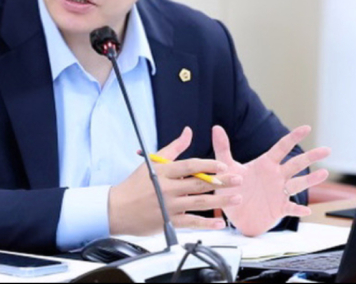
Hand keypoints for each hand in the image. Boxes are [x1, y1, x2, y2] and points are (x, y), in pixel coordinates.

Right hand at [109, 127, 242, 234]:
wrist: (116, 209)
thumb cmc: (135, 184)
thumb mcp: (153, 162)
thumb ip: (174, 148)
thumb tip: (188, 131)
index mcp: (164, 172)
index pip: (190, 166)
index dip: (208, 165)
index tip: (223, 165)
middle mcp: (168, 188)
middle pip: (199, 184)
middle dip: (221, 182)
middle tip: (238, 180)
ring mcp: (169, 206)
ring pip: (199, 203)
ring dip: (220, 201)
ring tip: (236, 198)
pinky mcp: (169, 221)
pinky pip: (191, 222)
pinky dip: (206, 224)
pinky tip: (220, 223)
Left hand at [212, 125, 330, 236]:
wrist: (235, 215)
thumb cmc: (233, 189)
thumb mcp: (226, 168)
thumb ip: (222, 148)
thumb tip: (216, 128)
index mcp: (265, 164)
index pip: (281, 147)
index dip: (293, 137)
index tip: (306, 127)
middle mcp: (276, 176)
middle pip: (296, 164)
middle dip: (311, 156)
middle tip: (327, 150)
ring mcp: (279, 192)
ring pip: (298, 184)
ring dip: (311, 180)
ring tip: (324, 173)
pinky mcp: (279, 208)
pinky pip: (290, 208)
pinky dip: (298, 210)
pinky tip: (307, 211)